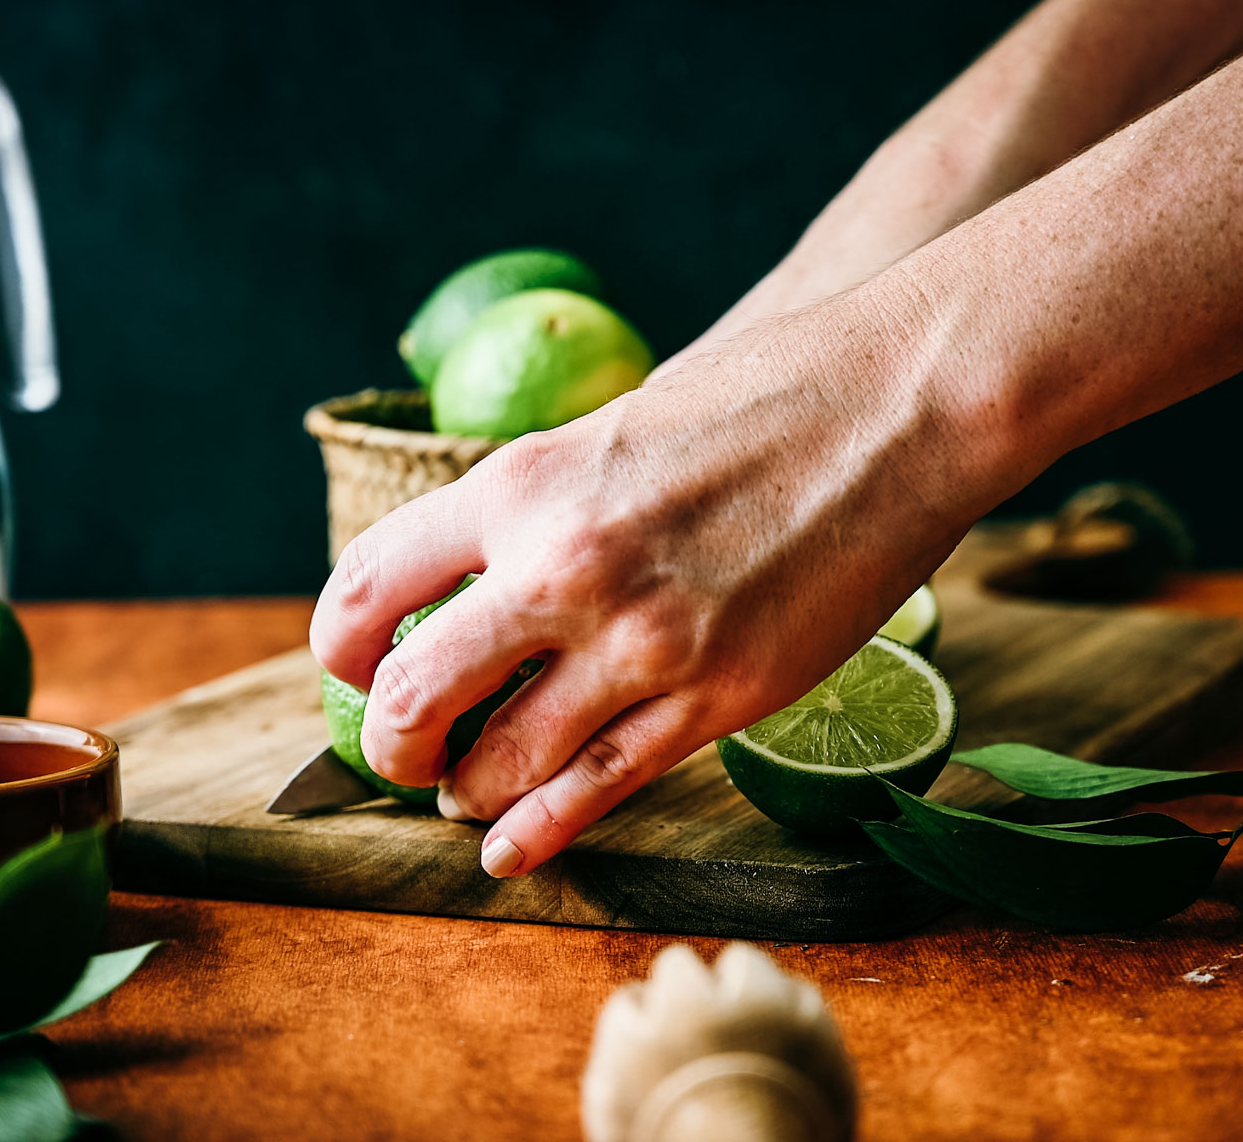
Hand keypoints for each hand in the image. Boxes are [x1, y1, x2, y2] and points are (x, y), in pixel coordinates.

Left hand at [309, 283, 997, 875]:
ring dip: (467, 792)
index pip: (367, 585)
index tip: (353, 668)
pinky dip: (540, 831)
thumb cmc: (766, 391)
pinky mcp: (718, 699)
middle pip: (412, 696)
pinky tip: (508, 851)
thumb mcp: (616, 425)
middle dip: (393, 745)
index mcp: (521, 484)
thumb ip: (544, 504)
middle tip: (407, 756)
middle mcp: (562, 568)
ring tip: (466, 795)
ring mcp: (641, 643)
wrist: (902, 402)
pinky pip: (599, 788)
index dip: (339, 646)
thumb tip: (486, 576)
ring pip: (501, 764)